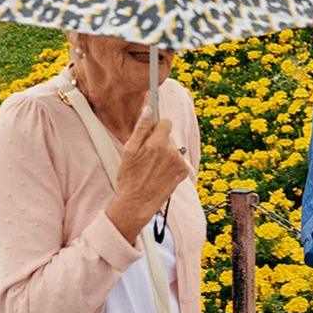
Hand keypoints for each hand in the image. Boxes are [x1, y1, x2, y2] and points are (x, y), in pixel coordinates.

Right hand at [107, 106, 190, 243]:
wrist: (137, 203)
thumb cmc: (129, 177)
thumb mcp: (129, 151)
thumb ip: (140, 128)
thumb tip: (148, 109)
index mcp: (157, 144)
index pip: (165, 122)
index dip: (157, 126)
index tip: (151, 133)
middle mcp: (171, 152)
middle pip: (168, 136)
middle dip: (159, 141)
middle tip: (147, 156)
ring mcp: (179, 163)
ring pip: (173, 148)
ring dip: (166, 154)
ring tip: (153, 168)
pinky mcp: (184, 172)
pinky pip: (179, 160)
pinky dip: (172, 164)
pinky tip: (161, 173)